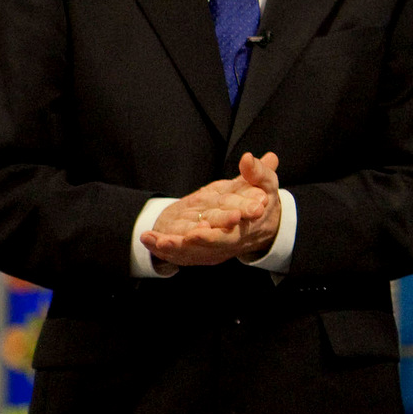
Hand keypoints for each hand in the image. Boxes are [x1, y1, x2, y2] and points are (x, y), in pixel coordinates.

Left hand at [140, 152, 281, 266]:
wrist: (260, 225)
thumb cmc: (260, 200)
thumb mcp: (264, 184)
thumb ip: (257, 172)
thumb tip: (247, 158)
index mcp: (249, 226)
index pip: (235, 230)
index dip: (223, 227)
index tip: (207, 226)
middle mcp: (231, 241)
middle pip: (215, 244)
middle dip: (202, 240)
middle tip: (188, 237)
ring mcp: (215, 249)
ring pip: (195, 253)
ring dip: (177, 249)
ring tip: (161, 242)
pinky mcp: (200, 253)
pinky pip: (180, 255)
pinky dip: (163, 249)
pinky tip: (148, 238)